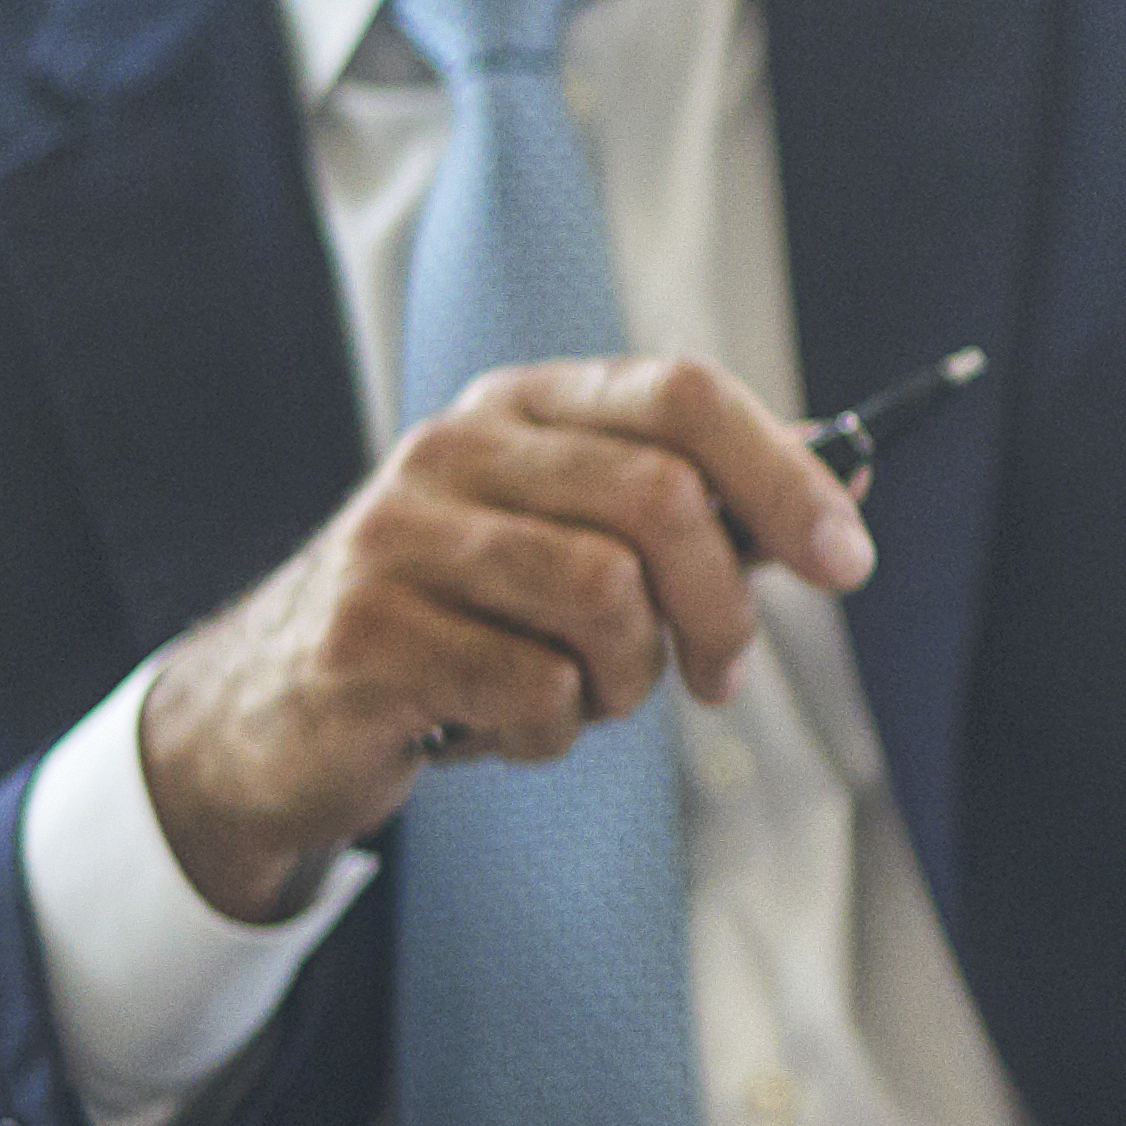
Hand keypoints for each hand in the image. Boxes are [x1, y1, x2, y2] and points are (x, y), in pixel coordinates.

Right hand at [135, 355, 872, 922]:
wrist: (277, 712)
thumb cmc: (463, 624)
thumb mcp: (574, 544)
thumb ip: (698, 511)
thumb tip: (843, 482)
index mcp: (523, 409)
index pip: (680, 391)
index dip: (783, 474)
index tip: (847, 561)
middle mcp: (456, 450)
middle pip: (660, 498)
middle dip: (721, 606)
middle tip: (718, 676)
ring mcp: (400, 537)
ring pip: (604, 598)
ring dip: (628, 680)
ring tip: (587, 697)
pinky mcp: (367, 636)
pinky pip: (537, 691)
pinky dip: (553, 733)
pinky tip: (507, 729)